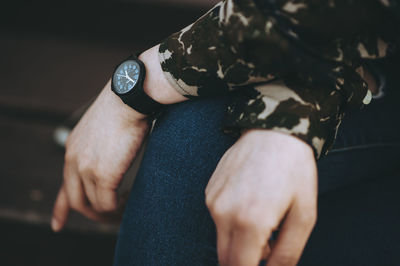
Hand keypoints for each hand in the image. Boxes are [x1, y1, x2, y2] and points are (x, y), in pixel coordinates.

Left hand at [51, 81, 149, 230]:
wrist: (129, 98)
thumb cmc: (123, 107)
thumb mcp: (102, 127)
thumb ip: (99, 146)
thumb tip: (113, 156)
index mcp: (73, 148)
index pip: (64, 184)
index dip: (59, 208)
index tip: (57, 225)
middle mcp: (74, 160)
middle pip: (74, 200)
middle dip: (89, 213)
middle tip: (106, 218)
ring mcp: (87, 169)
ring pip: (94, 205)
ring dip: (108, 211)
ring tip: (123, 208)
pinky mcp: (105, 175)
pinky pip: (109, 204)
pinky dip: (119, 207)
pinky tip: (129, 200)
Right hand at [205, 129, 317, 265]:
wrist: (273, 131)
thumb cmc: (294, 170)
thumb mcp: (304, 215)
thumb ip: (288, 252)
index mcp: (251, 222)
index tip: (263, 264)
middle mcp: (225, 213)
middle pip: (226, 260)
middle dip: (245, 261)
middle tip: (267, 246)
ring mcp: (213, 201)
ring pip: (221, 240)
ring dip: (240, 243)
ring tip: (262, 219)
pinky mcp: (209, 191)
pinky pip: (217, 220)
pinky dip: (233, 223)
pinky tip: (250, 203)